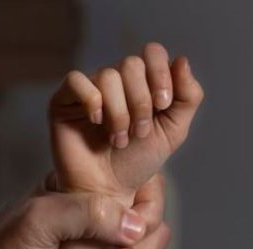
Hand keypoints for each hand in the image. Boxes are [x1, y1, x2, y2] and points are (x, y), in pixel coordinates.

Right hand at [50, 42, 203, 200]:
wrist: (108, 191)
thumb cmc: (136, 163)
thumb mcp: (173, 132)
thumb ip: (188, 98)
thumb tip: (182, 60)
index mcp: (142, 83)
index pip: (152, 53)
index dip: (160, 74)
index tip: (162, 105)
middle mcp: (115, 82)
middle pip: (131, 64)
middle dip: (140, 101)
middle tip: (138, 133)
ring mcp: (89, 90)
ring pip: (108, 76)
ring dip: (119, 113)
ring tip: (118, 140)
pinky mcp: (64, 101)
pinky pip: (76, 80)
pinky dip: (92, 101)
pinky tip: (96, 123)